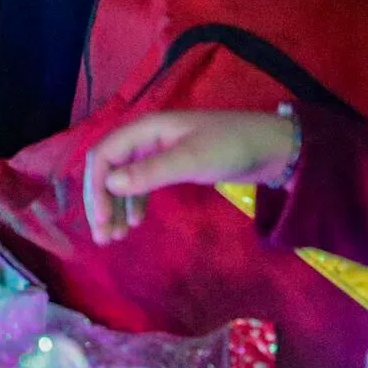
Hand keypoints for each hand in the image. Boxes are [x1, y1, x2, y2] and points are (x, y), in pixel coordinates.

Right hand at [84, 110, 296, 244]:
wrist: (271, 147)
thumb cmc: (230, 146)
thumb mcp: (191, 160)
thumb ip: (151, 172)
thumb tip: (109, 185)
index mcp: (143, 129)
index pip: (103, 156)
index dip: (96, 188)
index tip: (102, 222)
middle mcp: (143, 138)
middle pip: (107, 168)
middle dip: (101, 202)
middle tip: (103, 237)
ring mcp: (155, 152)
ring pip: (121, 179)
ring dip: (115, 206)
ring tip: (115, 237)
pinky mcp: (169, 165)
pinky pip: (138, 184)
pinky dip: (132, 204)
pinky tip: (135, 222)